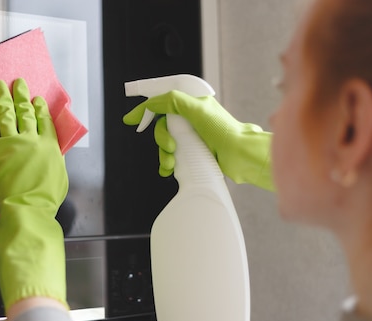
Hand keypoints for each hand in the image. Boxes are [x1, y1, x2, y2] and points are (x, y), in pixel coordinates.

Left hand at [0, 78, 67, 310]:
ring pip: (7, 113)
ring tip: (0, 86)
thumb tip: (52, 152)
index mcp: (49, 146)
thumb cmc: (45, 200)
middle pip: (25, 111)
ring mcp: (13, 143)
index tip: (36, 99)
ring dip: (3, 97)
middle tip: (17, 83)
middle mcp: (32, 139)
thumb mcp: (60, 177)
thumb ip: (55, 160)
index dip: (39, 107)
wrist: (28, 209)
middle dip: (21, 95)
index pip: (44, 120)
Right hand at [123, 91, 274, 190]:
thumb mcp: (197, 109)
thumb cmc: (225, 131)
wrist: (240, 155)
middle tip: (171, 146)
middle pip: (161, 125)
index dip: (145, 109)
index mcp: (191, 103)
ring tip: (172, 161)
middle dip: (161, 138)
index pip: (162, 101)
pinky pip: (172, 156)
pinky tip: (169, 169)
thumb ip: (172, 101)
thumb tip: (153, 102)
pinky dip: (167, 164)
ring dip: (164, 153)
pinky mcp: (193, 152)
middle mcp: (190, 118)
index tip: (131, 119)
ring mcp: (191, 136)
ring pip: (165, 142)